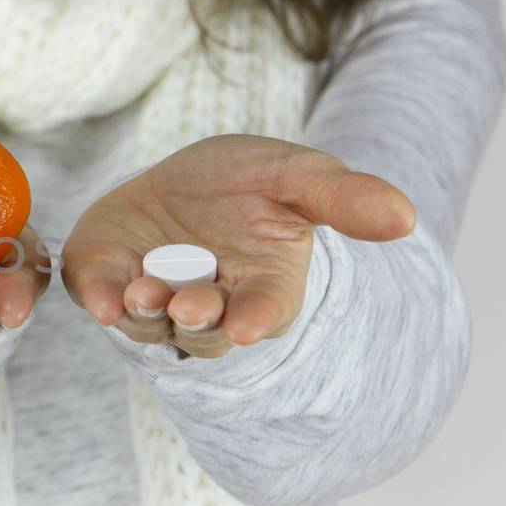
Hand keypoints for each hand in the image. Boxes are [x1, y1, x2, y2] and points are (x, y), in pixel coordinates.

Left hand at [61, 134, 415, 358]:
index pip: (267, 311)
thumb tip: (406, 217)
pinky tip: (100, 300)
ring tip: (143, 297)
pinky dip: (100, 300)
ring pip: (151, 323)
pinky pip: (101, 298)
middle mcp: (209, 305)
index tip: (248, 325)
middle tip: (191, 308)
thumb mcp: (299, 177)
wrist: (183, 179)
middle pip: (204, 328)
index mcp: (264, 287)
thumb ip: (344, 198)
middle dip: (197, 318)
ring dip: (147, 314)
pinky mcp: (107, 281)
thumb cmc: (250, 182)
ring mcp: (154, 298)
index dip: (258, 318)